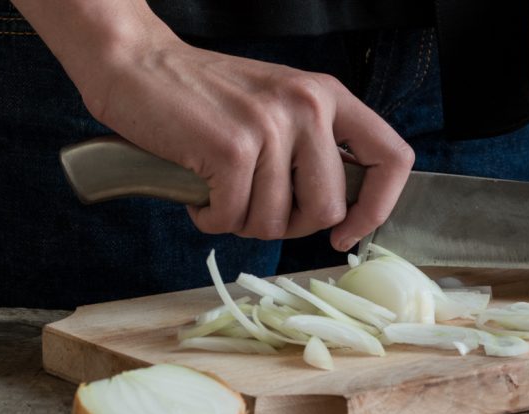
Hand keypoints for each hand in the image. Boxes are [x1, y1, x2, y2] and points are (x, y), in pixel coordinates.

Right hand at [14, 1, 413, 250]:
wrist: (137, 65)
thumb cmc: (206, 98)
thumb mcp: (278, 109)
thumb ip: (313, 149)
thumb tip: (339, 215)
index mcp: (328, 97)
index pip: (392, 158)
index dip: (377, 208)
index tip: (346, 233)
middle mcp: (308, 106)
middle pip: (327, 210)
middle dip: (288, 227)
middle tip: (254, 210)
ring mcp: (271, 126)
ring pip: (277, 222)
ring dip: (242, 223)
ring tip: (220, 194)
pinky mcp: (232, 149)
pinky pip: (234, 218)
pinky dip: (211, 219)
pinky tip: (198, 194)